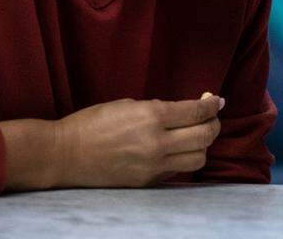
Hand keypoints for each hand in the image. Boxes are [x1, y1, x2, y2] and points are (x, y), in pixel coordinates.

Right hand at [55, 93, 222, 187]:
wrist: (65, 155)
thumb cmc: (93, 123)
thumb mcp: (129, 105)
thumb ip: (160, 109)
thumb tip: (186, 111)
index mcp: (152, 117)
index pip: (197, 113)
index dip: (212, 105)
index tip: (217, 100)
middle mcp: (157, 143)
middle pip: (205, 136)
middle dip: (214, 123)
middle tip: (211, 116)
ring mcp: (154, 166)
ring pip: (198, 159)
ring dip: (203, 145)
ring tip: (197, 135)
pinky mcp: (148, 182)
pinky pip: (178, 171)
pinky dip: (184, 159)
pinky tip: (178, 149)